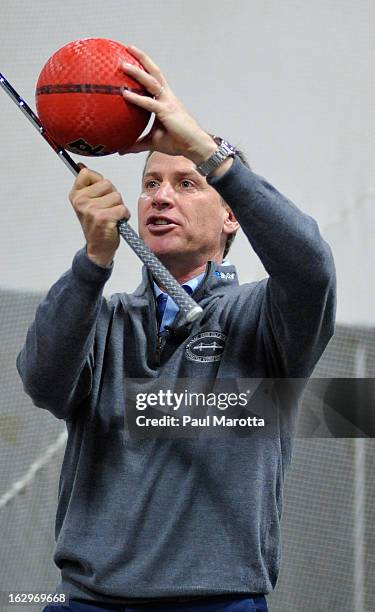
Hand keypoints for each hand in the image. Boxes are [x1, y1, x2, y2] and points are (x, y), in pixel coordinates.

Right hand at [69, 165, 129, 266]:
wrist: (98, 248)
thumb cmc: (96, 225)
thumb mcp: (87, 203)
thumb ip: (87, 185)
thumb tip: (81, 165)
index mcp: (75, 195)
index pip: (86, 173)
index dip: (99, 181)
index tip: (99, 194)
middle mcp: (81, 201)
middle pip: (107, 183)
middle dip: (112, 195)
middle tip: (107, 209)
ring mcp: (91, 209)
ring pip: (117, 196)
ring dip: (119, 206)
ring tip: (111, 216)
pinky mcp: (103, 218)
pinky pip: (122, 208)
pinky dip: (124, 215)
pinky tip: (116, 222)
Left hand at [119, 45, 216, 163]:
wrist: (195, 147)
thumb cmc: (178, 142)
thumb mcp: (153, 142)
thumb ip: (136, 143)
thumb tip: (121, 149)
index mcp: (165, 101)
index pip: (154, 80)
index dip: (144, 68)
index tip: (132, 59)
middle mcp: (167, 97)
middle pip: (154, 72)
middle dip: (142, 59)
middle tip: (128, 48)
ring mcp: (168, 102)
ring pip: (151, 81)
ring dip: (137, 72)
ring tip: (123, 65)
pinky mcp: (167, 111)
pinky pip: (149, 103)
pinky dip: (136, 98)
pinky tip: (124, 94)